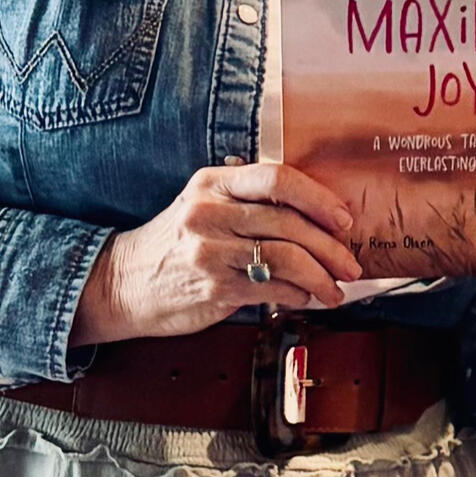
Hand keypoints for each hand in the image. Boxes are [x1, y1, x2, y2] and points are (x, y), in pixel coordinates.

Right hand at [73, 162, 361, 345]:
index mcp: (213, 183)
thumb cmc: (177, 243)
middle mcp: (210, 212)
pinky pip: (271, 288)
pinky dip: (297, 294)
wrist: (124, 283)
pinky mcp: (213, 287)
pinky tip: (304, 298)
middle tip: (351, 264)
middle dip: (331, 247)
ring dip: (321, 277)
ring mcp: (210, 251)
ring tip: (335, 290)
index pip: (276, 178)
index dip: (318, 198)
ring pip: (286, 258)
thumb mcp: (204, 205)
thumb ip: (251, 201)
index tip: (344, 219)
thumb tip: (320, 216)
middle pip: (288, 223)